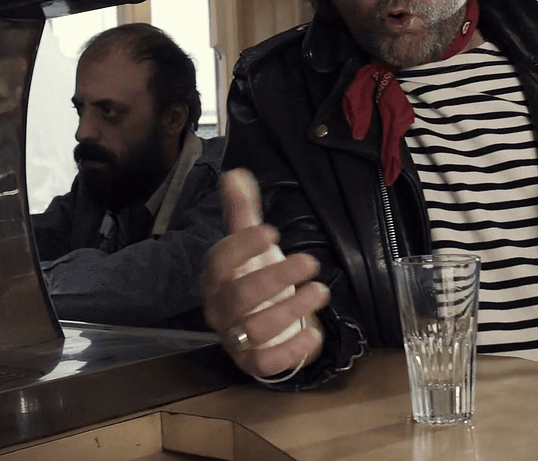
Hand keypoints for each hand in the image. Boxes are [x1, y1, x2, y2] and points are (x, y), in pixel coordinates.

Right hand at [201, 169, 329, 378]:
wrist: (259, 328)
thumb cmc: (255, 279)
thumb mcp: (251, 245)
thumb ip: (243, 211)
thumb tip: (235, 173)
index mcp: (216, 278)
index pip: (220, 261)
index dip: (243, 246)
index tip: (272, 231)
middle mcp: (220, 309)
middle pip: (240, 296)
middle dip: (277, 276)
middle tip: (310, 261)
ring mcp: (236, 339)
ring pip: (257, 329)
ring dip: (292, 309)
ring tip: (321, 291)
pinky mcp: (254, 363)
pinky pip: (267, 364)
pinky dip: (292, 350)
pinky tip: (315, 333)